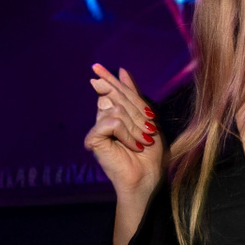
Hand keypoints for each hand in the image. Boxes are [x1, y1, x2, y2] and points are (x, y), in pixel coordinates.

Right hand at [85, 63, 164, 201]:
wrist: (147, 178)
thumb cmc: (150, 154)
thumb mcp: (148, 119)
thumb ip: (134, 97)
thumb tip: (121, 71)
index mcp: (115, 114)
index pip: (112, 91)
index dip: (108, 78)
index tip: (98, 66)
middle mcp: (104, 119)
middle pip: (117, 97)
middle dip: (138, 112)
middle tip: (148, 131)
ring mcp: (98, 130)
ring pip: (116, 108)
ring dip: (136, 126)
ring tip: (143, 141)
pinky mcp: (94, 140)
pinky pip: (112, 122)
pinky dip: (126, 133)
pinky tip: (133, 146)